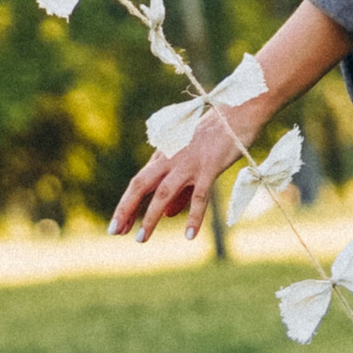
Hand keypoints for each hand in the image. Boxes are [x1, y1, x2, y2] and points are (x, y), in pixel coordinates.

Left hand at [110, 102, 261, 242]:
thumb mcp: (190, 162)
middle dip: (126, 208)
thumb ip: (179, 190)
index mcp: (164, 155)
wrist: (238, 114)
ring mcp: (188, 163)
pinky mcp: (209, 166)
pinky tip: (189, 236)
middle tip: (114, 232)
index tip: (116, 226)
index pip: (139, 182)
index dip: (126, 204)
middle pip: (141, 185)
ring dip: (150, 217)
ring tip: (140, 239)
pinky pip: (199, 196)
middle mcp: (170, 158)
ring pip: (163, 193)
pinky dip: (194, 217)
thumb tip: (167, 214)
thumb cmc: (215, 138)